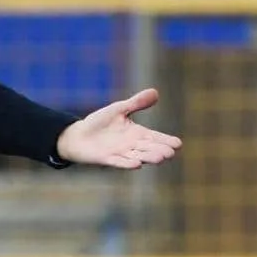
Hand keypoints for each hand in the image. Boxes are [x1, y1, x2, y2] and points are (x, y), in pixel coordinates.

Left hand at [55, 89, 181, 168]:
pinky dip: (127, 163)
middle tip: (171, 153)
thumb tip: (155, 92)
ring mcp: (119, 153)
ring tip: (160, 158)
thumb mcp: (119, 109)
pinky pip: (118, 162)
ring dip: (148, 157)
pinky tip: (137, 164)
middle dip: (159, 150)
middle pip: (149, 148)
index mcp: (136, 133)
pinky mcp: (106, 159)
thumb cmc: (99, 123)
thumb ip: (136, 103)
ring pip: (137, 156)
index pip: (155, 137)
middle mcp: (131, 145)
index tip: (178, 144)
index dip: (166, 140)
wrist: (78, 135)